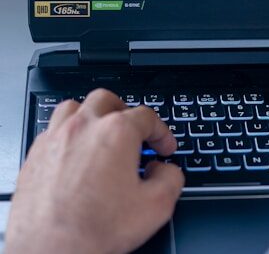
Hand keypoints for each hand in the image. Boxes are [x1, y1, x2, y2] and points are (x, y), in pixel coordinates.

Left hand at [6, 89, 183, 253]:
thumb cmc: (93, 231)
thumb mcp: (155, 207)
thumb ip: (172, 179)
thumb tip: (166, 170)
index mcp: (116, 133)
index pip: (147, 117)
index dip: (162, 132)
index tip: (164, 148)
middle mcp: (84, 127)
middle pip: (108, 101)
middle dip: (125, 113)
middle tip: (133, 132)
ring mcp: (56, 139)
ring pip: (75, 108)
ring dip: (92, 116)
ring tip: (100, 133)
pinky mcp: (35, 156)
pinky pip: (52, 130)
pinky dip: (67, 134)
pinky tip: (74, 153)